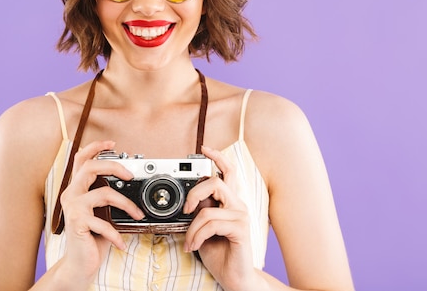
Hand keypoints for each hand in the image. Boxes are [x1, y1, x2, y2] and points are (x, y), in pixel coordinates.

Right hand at [57, 140, 144, 283]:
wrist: (79, 263)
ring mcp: (73, 207)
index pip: (81, 159)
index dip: (95, 147)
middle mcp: (71, 194)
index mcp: (77, 188)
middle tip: (130, 175)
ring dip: (127, 204)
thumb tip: (130, 183)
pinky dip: (116, 234)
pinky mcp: (77, 222)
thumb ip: (108, 196)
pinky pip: (104, 222)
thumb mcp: (102, 212)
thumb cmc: (92, 236)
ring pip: (104, 193)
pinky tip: (121, 243)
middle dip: (113, 166)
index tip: (112, 143)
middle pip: (90, 167)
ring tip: (137, 215)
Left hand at [183, 146, 255, 290]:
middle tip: (186, 209)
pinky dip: (197, 236)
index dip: (217, 158)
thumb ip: (200, 211)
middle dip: (194, 194)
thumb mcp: (203, 228)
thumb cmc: (220, 254)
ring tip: (190, 241)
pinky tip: (195, 246)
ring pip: (208, 210)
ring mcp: (241, 217)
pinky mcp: (240, 230)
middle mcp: (237, 205)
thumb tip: (189, 199)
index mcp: (229, 202)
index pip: (227, 172)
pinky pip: (212, 225)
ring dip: (192, 228)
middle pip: (216, 182)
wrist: (234, 278)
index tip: (204, 149)